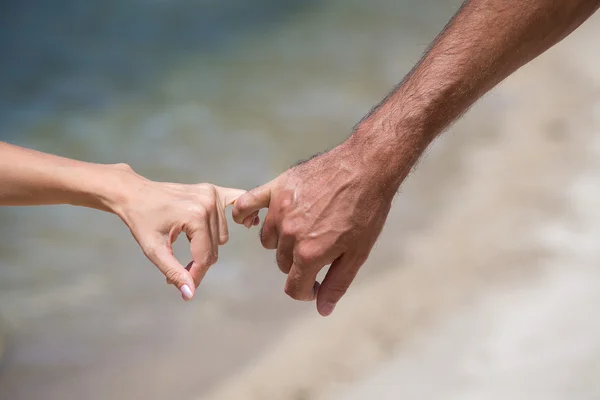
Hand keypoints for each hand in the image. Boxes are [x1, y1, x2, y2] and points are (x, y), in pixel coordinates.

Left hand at [114, 169, 245, 300]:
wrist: (135, 193)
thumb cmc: (141, 221)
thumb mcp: (153, 249)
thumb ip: (174, 272)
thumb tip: (190, 294)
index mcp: (195, 216)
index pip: (205, 257)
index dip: (195, 275)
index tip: (184, 288)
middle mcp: (208, 203)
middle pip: (215, 248)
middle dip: (199, 262)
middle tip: (179, 267)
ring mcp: (213, 194)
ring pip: (222, 236)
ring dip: (207, 245)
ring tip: (186, 243)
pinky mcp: (214, 190)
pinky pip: (236, 202)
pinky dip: (241, 214)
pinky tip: (244, 222)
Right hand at [232, 141, 396, 315]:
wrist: (367, 167)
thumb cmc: (367, 211)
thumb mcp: (358, 253)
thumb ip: (337, 284)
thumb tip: (321, 309)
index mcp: (309, 253)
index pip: (293, 287)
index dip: (306, 291)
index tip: (316, 284)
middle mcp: (290, 234)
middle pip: (282, 263)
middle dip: (299, 264)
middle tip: (319, 250)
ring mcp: (280, 210)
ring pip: (269, 239)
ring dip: (282, 241)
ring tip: (302, 229)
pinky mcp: (276, 188)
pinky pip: (247, 204)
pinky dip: (245, 214)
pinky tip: (251, 219)